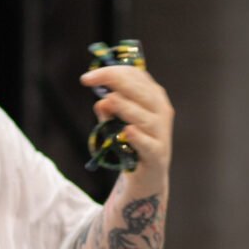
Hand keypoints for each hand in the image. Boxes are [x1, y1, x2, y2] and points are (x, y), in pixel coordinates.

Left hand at [79, 59, 173, 184]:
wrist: (147, 176)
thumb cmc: (130, 142)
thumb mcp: (115, 123)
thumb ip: (108, 112)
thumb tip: (101, 102)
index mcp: (153, 97)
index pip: (135, 76)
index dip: (111, 72)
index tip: (87, 77)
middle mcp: (160, 111)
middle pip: (141, 92)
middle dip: (116, 82)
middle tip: (91, 80)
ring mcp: (161, 133)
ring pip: (145, 117)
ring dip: (126, 107)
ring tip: (109, 99)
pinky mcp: (157, 155)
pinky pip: (148, 145)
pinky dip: (138, 138)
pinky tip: (127, 131)